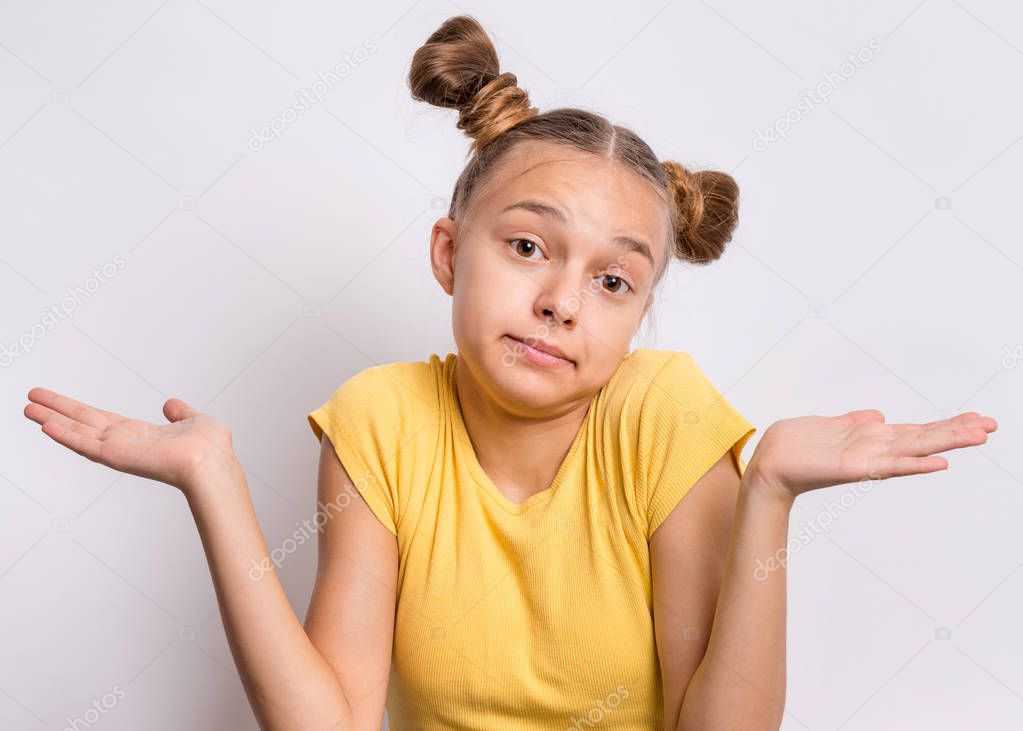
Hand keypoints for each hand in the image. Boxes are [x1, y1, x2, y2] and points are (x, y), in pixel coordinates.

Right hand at [24, 388, 236, 496]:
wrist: (212, 462)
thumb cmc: (211, 448)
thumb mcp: (195, 420)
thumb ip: (181, 413)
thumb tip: (171, 404)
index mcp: (141, 434)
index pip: (101, 420)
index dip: (79, 411)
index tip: (58, 402)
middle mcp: (125, 442)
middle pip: (82, 422)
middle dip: (57, 410)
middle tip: (32, 398)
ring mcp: (119, 450)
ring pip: (77, 431)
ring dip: (52, 418)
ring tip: (28, 407)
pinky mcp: (116, 456)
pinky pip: (85, 444)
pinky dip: (65, 435)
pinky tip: (45, 424)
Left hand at [747, 409, 997, 500]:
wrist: (768, 465)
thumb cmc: (795, 446)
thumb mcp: (829, 425)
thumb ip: (854, 422)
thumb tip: (878, 414)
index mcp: (871, 438)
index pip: (916, 430)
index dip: (946, 424)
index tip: (977, 418)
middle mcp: (875, 448)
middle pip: (924, 437)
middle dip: (958, 431)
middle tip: (993, 425)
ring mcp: (867, 458)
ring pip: (915, 447)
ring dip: (947, 441)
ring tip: (979, 435)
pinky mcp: (853, 466)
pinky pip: (889, 465)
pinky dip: (914, 464)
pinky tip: (939, 462)